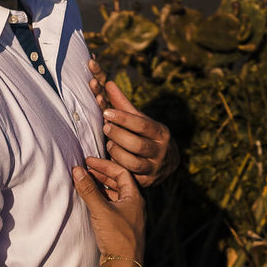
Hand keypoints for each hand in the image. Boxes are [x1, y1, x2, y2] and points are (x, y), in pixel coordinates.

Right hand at [71, 158, 144, 266]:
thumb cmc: (117, 237)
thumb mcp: (101, 210)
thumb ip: (89, 190)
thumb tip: (77, 170)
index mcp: (135, 197)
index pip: (121, 172)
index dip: (104, 165)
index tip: (88, 161)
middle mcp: (135, 205)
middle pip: (119, 182)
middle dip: (101, 174)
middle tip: (85, 169)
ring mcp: (129, 216)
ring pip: (115, 194)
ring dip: (101, 186)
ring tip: (86, 182)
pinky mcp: (123, 226)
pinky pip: (112, 205)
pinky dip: (102, 198)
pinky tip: (91, 199)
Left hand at [87, 59, 178, 186]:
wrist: (166, 162)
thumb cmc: (148, 136)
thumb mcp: (141, 120)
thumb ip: (123, 104)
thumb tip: (108, 83)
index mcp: (161, 133)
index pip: (143, 125)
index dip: (124, 118)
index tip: (107, 112)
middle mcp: (160, 152)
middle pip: (137, 145)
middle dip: (118, 136)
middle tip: (105, 127)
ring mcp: (154, 169)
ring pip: (132, 164)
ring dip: (116, 153)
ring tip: (108, 145)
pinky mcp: (146, 183)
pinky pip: (126, 179)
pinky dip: (111, 173)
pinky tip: (100, 165)